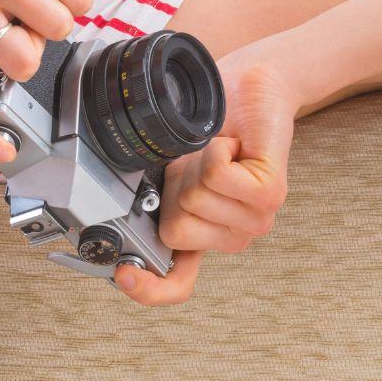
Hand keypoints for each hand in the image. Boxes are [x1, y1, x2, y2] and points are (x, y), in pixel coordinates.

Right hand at [112, 56, 298, 305]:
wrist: (249, 91)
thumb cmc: (214, 132)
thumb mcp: (171, 176)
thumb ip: (155, 205)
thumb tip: (111, 221)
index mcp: (206, 238)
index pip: (176, 285)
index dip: (148, 288)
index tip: (124, 274)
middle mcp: (233, 236)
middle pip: (174, 228)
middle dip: (175, 187)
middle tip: (198, 165)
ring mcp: (256, 219)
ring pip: (193, 199)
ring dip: (197, 165)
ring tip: (218, 154)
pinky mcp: (270, 193)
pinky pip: (217, 176)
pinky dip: (214, 150)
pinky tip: (232, 146)